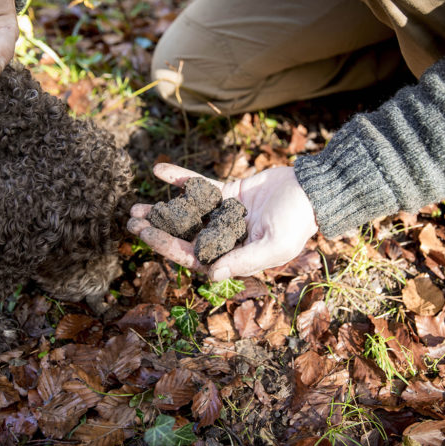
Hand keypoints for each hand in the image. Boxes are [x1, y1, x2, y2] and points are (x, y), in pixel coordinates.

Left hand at [128, 163, 318, 281]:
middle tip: (130, 222)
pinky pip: (199, 186)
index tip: (146, 235)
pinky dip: (179, 178)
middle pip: (183, 236)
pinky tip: (158, 170)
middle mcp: (225, 238)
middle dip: (157, 230)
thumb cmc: (297, 221)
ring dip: (162, 210)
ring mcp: (224, 216)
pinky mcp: (227, 193)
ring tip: (136, 207)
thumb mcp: (274, 245)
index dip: (167, 246)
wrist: (313, 189)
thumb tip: (210, 275)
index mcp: (234, 256)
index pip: (193, 255)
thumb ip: (242, 260)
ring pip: (186, 214)